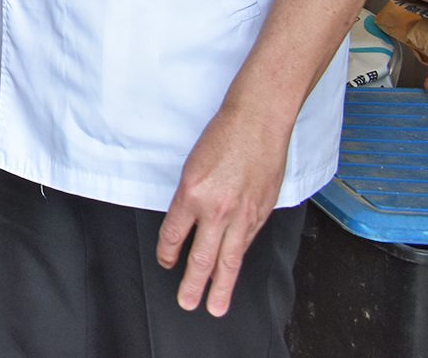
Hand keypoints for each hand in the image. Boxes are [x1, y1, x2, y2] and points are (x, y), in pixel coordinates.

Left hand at [156, 105, 290, 315]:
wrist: (257, 122)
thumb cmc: (222, 136)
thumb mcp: (192, 166)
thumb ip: (190, 198)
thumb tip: (187, 222)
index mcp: (192, 194)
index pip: (173, 234)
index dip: (167, 252)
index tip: (166, 262)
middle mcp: (216, 209)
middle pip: (202, 257)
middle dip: (194, 284)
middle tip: (188, 303)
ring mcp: (242, 214)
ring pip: (229, 259)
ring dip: (221, 286)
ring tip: (216, 306)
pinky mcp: (261, 212)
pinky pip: (247, 242)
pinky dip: (238, 259)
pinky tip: (234, 271)